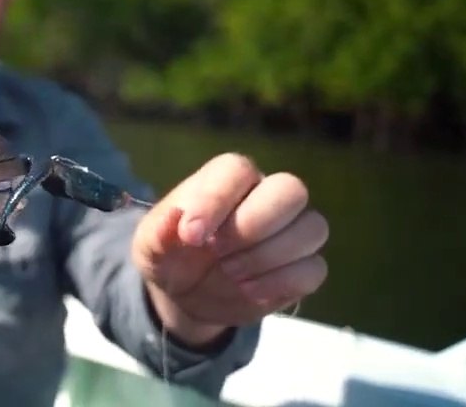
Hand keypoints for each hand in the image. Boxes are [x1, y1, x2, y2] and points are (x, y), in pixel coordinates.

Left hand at [131, 153, 328, 347]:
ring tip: (231, 274)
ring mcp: (289, 231)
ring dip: (269, 257)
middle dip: (254, 226)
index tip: (190, 236)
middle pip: (291, 189)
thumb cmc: (169, 255)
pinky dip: (283, 283)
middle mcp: (265, 196)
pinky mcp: (302, 267)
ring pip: (312, 228)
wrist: (185, 294)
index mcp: (226, 180)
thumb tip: (176, 217)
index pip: (237, 170)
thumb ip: (159, 231)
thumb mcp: (150, 246)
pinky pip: (315, 268)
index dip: (216, 200)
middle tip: (218, 253)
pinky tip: (249, 291)